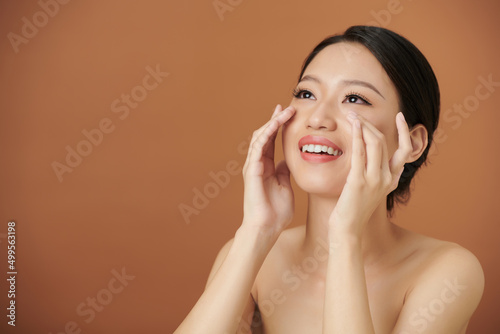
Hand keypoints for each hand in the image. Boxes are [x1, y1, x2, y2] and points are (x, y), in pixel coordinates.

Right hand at [241, 104, 295, 236]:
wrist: (266, 228)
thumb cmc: (276, 212)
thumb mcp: (286, 186)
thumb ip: (285, 172)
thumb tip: (289, 160)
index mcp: (267, 166)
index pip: (272, 141)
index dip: (279, 126)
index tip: (288, 113)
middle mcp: (258, 163)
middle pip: (265, 135)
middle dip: (275, 119)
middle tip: (286, 107)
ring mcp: (253, 166)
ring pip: (260, 137)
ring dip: (272, 123)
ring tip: (284, 111)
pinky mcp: (251, 170)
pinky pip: (258, 147)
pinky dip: (266, 134)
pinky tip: (275, 124)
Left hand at [329, 112, 411, 235]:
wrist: (347, 230)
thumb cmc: (352, 210)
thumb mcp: (367, 190)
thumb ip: (370, 174)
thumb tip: (364, 156)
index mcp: (391, 180)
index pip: (405, 151)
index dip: (405, 132)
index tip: (401, 117)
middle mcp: (387, 179)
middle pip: (384, 142)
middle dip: (371, 124)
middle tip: (356, 112)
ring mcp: (375, 180)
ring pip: (375, 143)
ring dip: (363, 125)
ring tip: (351, 115)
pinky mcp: (359, 182)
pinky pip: (360, 153)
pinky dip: (358, 136)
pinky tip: (353, 125)